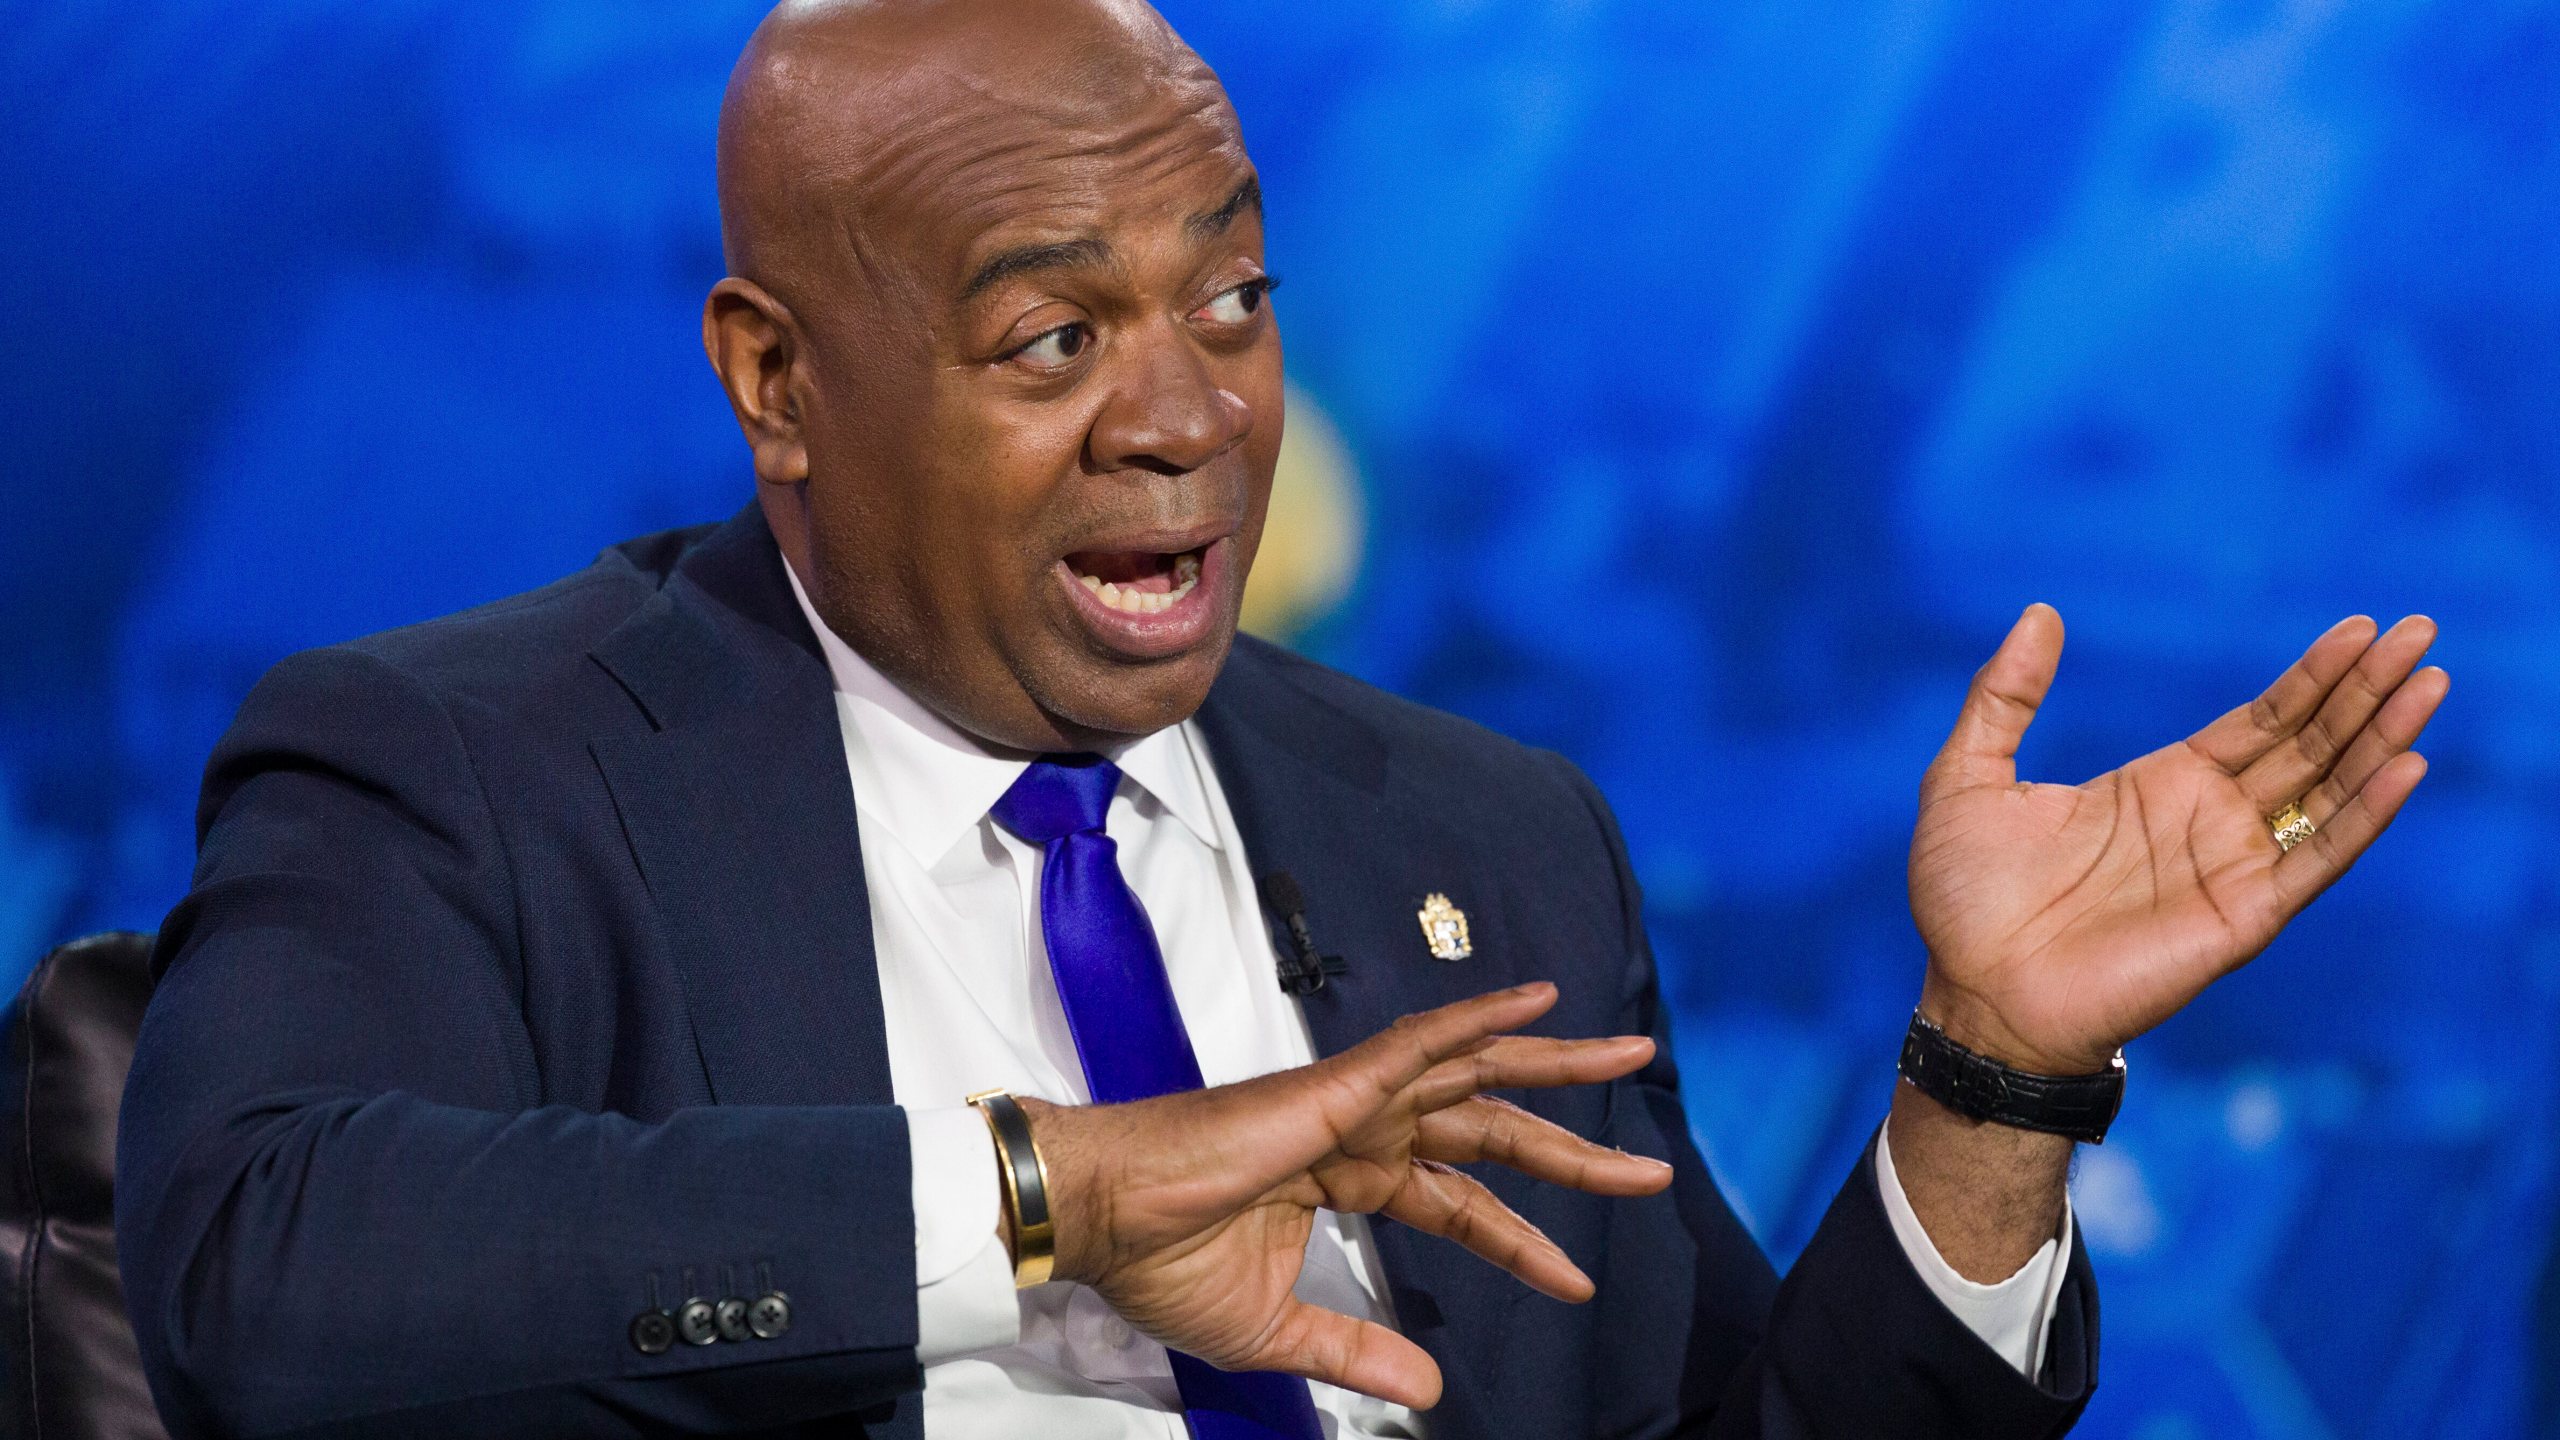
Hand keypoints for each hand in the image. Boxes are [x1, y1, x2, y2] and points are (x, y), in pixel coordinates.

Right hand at [1018, 983, 1666, 1409]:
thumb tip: (1428, 1395)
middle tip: (1651, 1171)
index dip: (1523, 1243)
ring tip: (1633, 1058)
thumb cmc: (1163, 1261)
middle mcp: (1365, 1129)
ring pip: (1475, 1073)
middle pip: (1491, 1131)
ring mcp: (1354, 1100)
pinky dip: (1481, 1019)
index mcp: (1352, 1178)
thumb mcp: (1278, 1329)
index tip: (1578, 1282)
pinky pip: (1421, 1043)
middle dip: (1574, 1149)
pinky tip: (1540, 1005)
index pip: (1463, 1206)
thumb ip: (1356, 1349)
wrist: (1100, 1220)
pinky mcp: (1334, 1086)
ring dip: (1558, 1064)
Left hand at [1910, 605, 2444, 1074]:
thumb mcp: (1968, 776)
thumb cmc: (1965, 900)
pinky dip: (2364, 816)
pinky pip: (2316, 861)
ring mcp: (2232, 869)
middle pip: (2311, 742)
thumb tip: (2041, 611)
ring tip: (2431, 680)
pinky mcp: (2241, 918)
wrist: (1972, 994)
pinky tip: (2405, 767)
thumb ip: (2005, 696)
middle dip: (2367, 688)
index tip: (2361, 625)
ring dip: (2384, 737)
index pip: (2261, 718)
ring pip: (2329, 791)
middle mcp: (2210, 823)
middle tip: (2423, 630)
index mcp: (2160, 786)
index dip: (2313, 674)